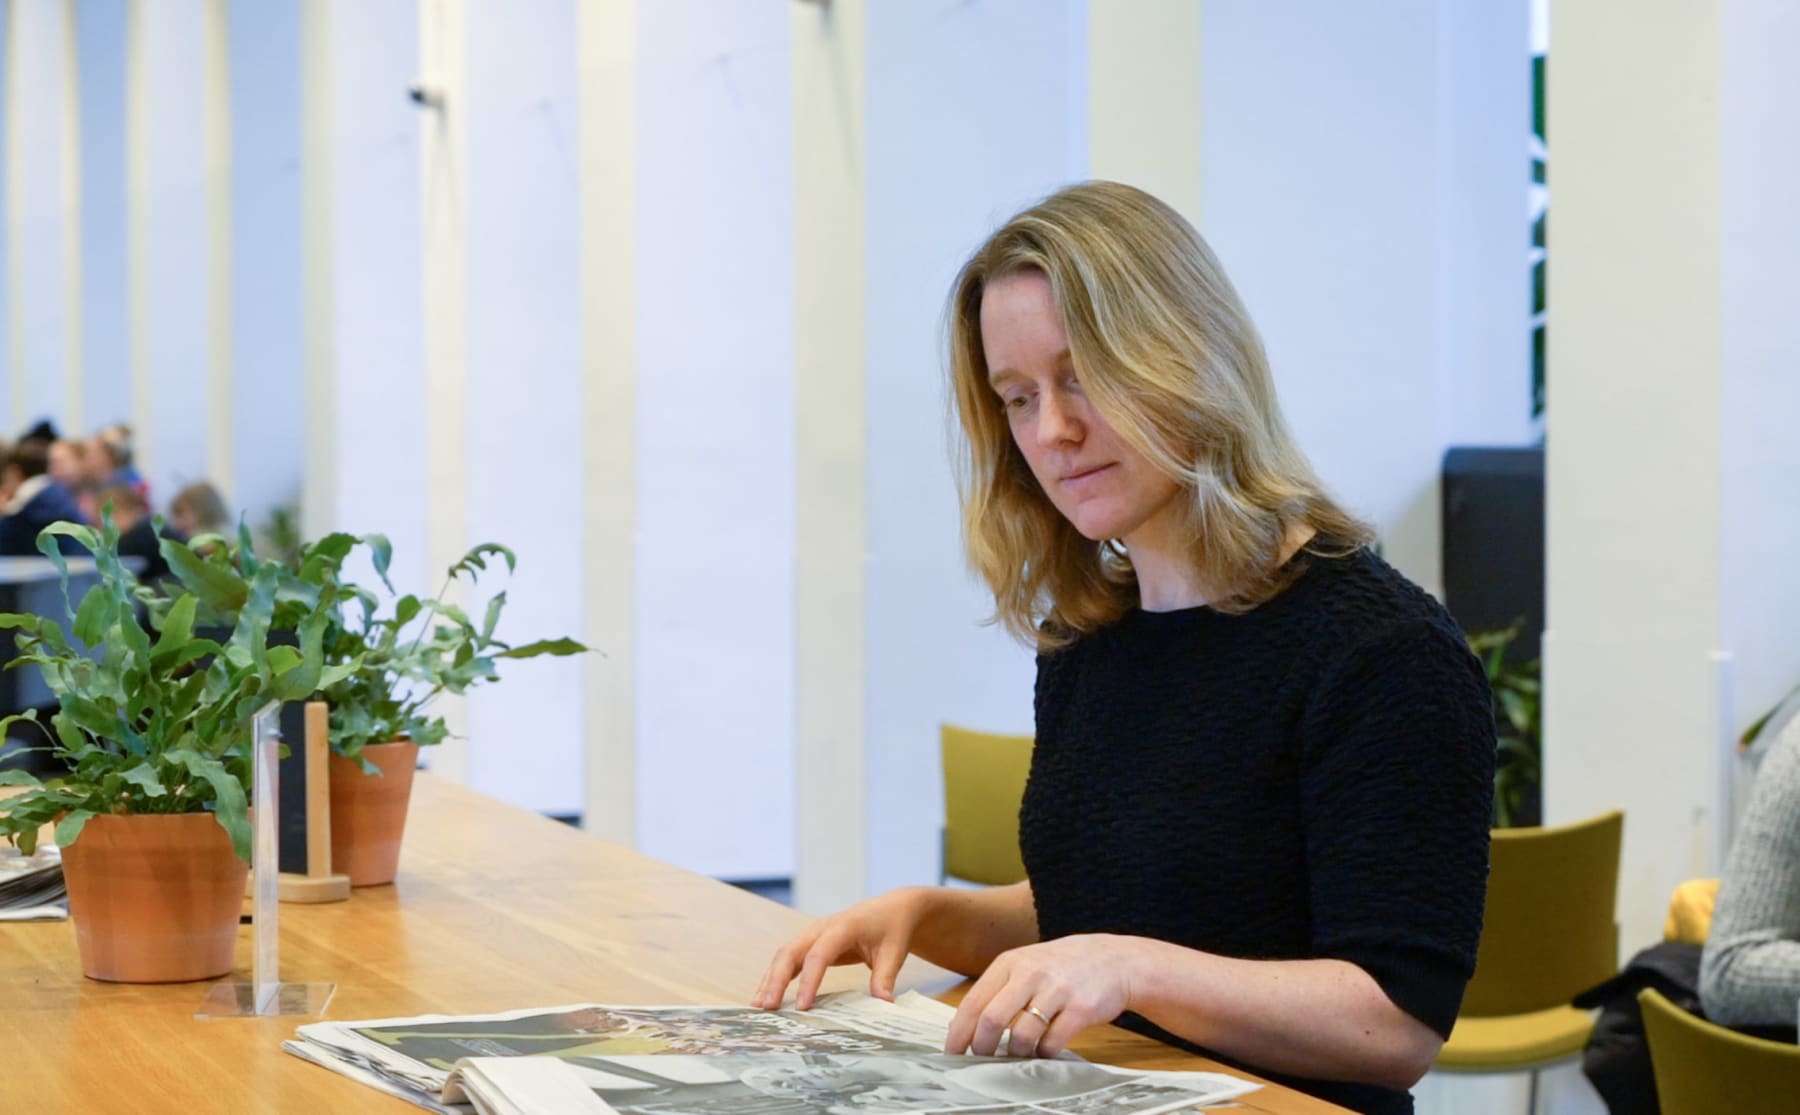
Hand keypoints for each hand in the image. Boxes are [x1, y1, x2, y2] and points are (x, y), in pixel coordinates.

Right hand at [751, 888, 927, 1010]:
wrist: (892, 909)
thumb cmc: (892, 928)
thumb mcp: (894, 952)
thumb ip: (885, 977)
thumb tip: (882, 1005)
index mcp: (842, 927)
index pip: (819, 955)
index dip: (809, 981)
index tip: (803, 1007)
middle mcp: (821, 928)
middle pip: (790, 952)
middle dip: (776, 980)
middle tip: (767, 1008)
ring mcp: (813, 934)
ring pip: (784, 955)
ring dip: (769, 979)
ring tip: (757, 1007)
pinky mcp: (811, 943)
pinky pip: (789, 960)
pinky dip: (776, 977)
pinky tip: (768, 996)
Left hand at [944, 934, 1141, 1057]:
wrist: (1115, 959)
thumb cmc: (1064, 966)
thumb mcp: (1027, 964)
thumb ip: (998, 988)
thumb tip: (964, 1025)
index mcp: (1011, 962)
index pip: (974, 1002)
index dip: (959, 1033)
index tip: (952, 1052)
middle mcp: (1031, 973)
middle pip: (991, 1020)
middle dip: (981, 1048)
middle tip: (980, 1060)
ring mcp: (1057, 990)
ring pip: (1021, 1036)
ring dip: (1014, 1054)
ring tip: (1017, 1054)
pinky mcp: (1080, 1009)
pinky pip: (1052, 1043)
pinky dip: (1042, 1055)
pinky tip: (1043, 1050)